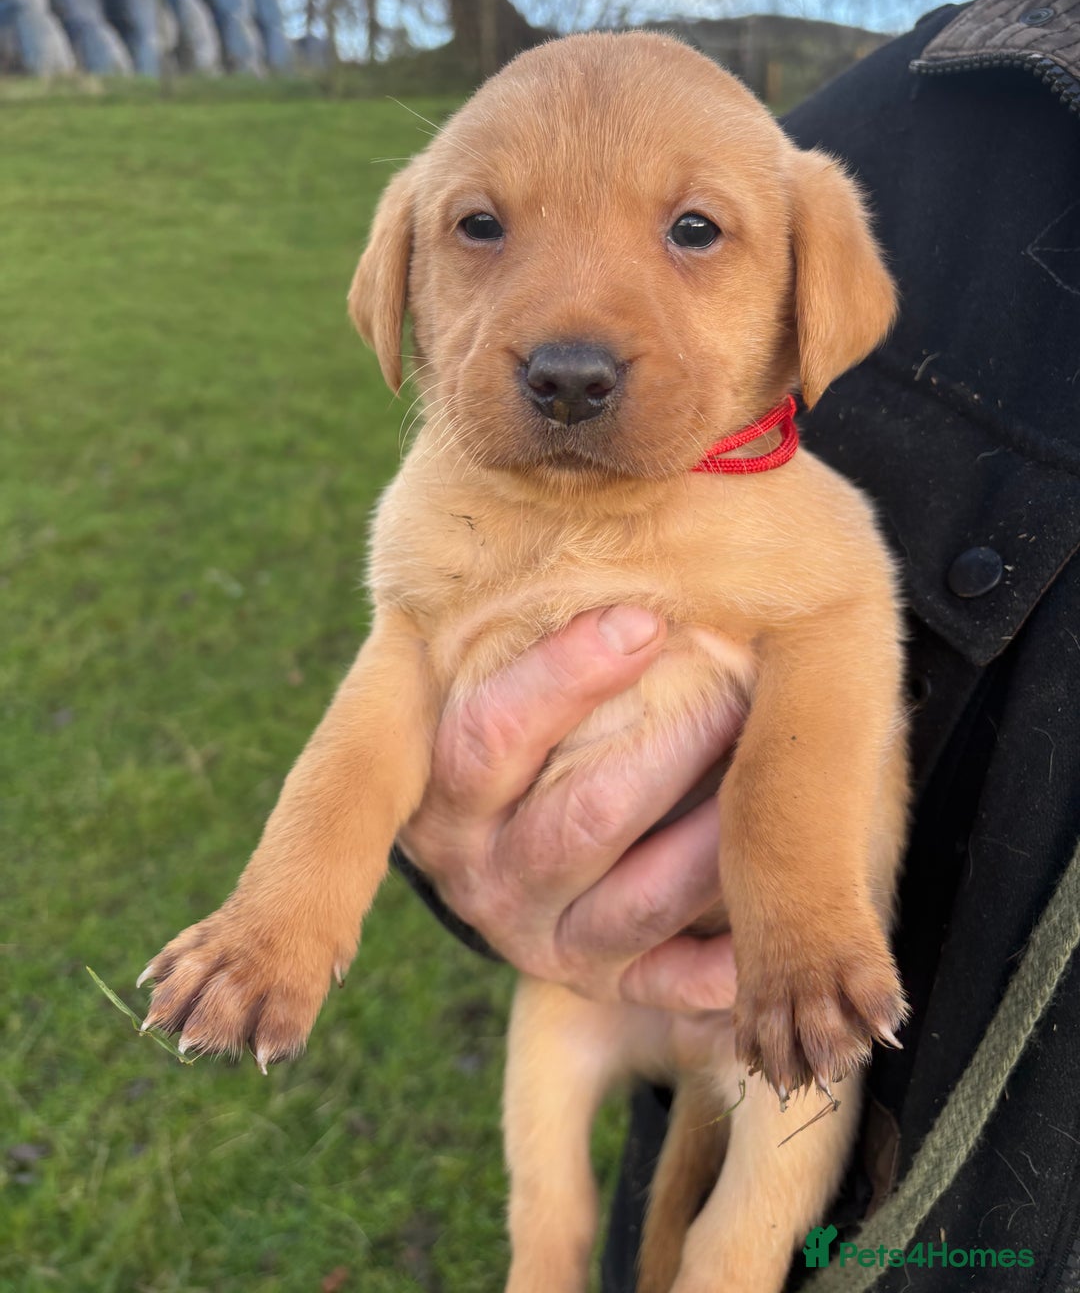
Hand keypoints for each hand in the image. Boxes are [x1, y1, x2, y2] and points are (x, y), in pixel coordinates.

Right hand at [398, 607, 741, 1010]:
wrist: (523, 840)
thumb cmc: (537, 723)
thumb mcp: (499, 678)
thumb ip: (527, 628)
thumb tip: (620, 537)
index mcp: (442, 791)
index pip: (486, 736)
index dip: (563, 679)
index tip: (647, 620)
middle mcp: (477, 873)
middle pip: (581, 816)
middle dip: (676, 748)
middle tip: (745, 681)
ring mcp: (540, 937)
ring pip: (643, 896)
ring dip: (720, 834)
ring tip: (780, 773)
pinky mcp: (600, 985)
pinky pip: (676, 981)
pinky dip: (731, 956)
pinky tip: (775, 911)